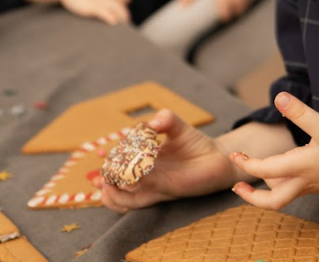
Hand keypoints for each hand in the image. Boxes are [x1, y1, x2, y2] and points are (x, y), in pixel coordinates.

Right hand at [96, 109, 241, 212]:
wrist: (218, 157)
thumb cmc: (195, 143)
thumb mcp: (178, 126)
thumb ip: (165, 119)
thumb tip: (152, 122)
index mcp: (145, 161)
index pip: (119, 165)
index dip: (109, 165)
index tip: (101, 160)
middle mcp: (147, 177)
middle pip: (118, 187)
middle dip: (106, 183)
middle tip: (100, 177)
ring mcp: (156, 186)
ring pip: (126, 199)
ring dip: (114, 193)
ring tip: (108, 184)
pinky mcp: (167, 191)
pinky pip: (144, 199)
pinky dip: (132, 194)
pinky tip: (130, 183)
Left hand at [229, 93, 318, 209]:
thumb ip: (300, 112)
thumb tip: (279, 97)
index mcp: (300, 168)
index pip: (265, 171)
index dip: (246, 164)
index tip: (234, 154)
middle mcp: (303, 181)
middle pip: (272, 202)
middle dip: (251, 197)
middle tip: (237, 185)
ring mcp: (312, 185)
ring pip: (283, 197)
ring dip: (266, 191)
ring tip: (256, 175)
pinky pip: (294, 190)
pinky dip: (281, 184)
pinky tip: (283, 170)